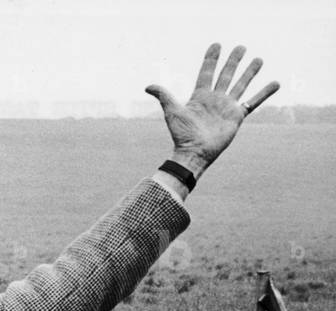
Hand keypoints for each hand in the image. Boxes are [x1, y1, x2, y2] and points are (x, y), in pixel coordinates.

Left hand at [145, 43, 278, 177]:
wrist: (194, 152)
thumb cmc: (182, 134)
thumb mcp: (172, 111)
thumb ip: (164, 96)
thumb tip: (148, 86)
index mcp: (200, 95)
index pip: (207, 72)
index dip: (211, 59)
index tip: (217, 45)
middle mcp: (215, 99)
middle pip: (226, 75)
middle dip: (233, 61)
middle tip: (240, 47)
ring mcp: (227, 107)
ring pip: (241, 85)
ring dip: (250, 72)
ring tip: (258, 59)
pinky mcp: (237, 116)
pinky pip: (253, 102)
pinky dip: (264, 93)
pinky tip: (275, 83)